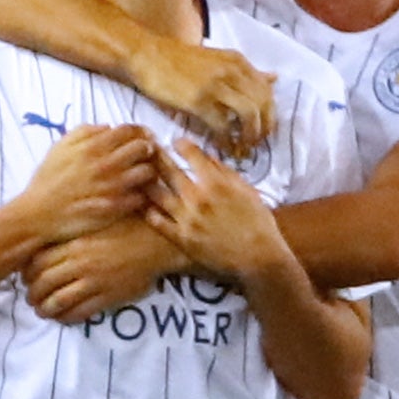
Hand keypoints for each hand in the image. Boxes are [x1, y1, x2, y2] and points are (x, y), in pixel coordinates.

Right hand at [15, 124, 159, 244]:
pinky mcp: (116, 207)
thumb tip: (107, 127)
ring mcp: (113, 187)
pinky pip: (141, 197)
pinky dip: (140, 194)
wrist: (38, 213)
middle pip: (143, 148)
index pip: (129, 130)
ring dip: (146, 172)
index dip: (138, 132)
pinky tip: (133, 195)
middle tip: (142, 156)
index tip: (140, 138)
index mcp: (93, 147)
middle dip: (146, 150)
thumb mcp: (59, 147)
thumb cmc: (47, 179)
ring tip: (139, 177)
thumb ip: (84, 132)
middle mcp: (106, 164)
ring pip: (147, 172)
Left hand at [24, 219, 186, 324]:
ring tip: (42, 312)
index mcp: (73, 243)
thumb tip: (46, 239)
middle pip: (43, 284)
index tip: (25, 278)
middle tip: (30, 299)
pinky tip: (63, 318)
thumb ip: (71, 232)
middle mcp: (79, 263)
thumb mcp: (94, 222)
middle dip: (32, 294)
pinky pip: (81, 312)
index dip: (26, 273)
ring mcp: (93, 281)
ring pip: (58, 301)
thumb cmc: (125, 226)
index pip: (37, 262)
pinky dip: (67, 318)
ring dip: (46, 310)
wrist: (156, 242)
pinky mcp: (108, 296)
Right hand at [129, 36, 275, 154]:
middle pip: (264, 104)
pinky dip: (227, 140)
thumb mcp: (218, 60)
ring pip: (250, 114)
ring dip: (249, 135)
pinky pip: (223, 124)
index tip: (263, 130)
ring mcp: (216, 86)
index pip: (268, 91)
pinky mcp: (199, 100)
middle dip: (264, 128)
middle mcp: (233, 71)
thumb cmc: (178, 60)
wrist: (147, 55)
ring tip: (243, 147)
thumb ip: (245, 72)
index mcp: (239, 62)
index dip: (270, 114)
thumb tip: (273, 78)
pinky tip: (224, 147)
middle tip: (255, 143)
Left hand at [144, 138, 288, 279]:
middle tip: (148, 150)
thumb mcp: (247, 191)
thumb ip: (226, 173)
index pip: (192, 155)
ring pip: (157, 194)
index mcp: (216, 183)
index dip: (181, 145)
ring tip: (140, 177)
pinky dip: (150, 212)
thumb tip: (208, 157)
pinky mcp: (181, 238)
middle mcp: (198, 197)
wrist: (258, 257)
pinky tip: (146, 207)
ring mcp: (186, 218)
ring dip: (147, 183)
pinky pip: (158, 221)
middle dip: (156, 157)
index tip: (176, 142)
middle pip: (168, 171)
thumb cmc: (257, 223)